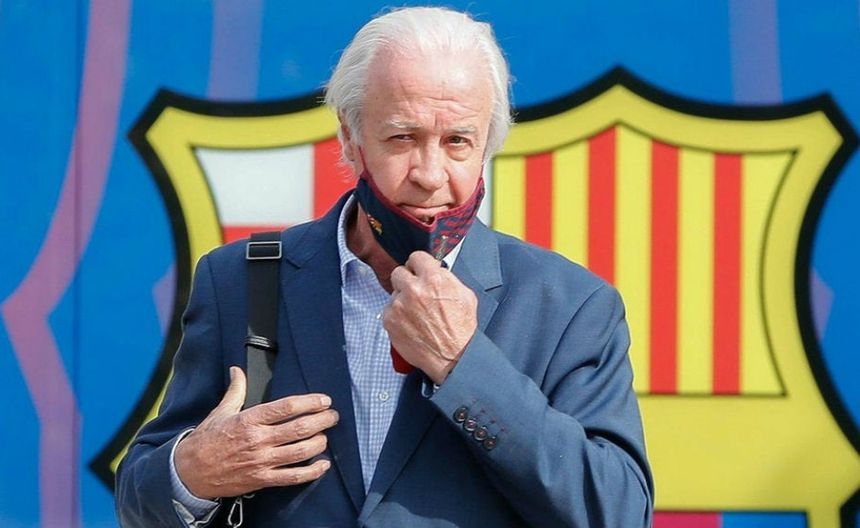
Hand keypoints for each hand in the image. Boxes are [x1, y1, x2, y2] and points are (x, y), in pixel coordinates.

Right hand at [174, 367, 338, 499]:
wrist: (189, 473)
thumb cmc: (206, 440)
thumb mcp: (220, 412)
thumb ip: (235, 390)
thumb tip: (237, 370)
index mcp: (249, 420)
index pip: (286, 407)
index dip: (310, 402)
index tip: (324, 400)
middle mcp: (258, 440)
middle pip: (299, 429)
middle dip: (322, 421)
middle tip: (333, 416)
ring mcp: (261, 462)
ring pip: (300, 452)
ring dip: (319, 443)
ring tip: (326, 435)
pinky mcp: (262, 480)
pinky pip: (293, 477)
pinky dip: (312, 472)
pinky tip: (323, 465)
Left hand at [384, 251, 477, 383]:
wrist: (454, 357)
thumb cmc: (462, 329)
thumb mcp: (465, 294)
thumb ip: (447, 278)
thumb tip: (437, 270)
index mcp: (434, 279)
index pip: (416, 257)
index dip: (419, 265)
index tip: (418, 270)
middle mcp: (413, 289)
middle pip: (399, 272)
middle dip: (407, 281)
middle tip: (415, 292)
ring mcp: (399, 305)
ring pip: (394, 293)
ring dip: (402, 300)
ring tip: (417, 315)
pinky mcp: (390, 320)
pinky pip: (389, 311)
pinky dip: (397, 316)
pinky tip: (410, 325)